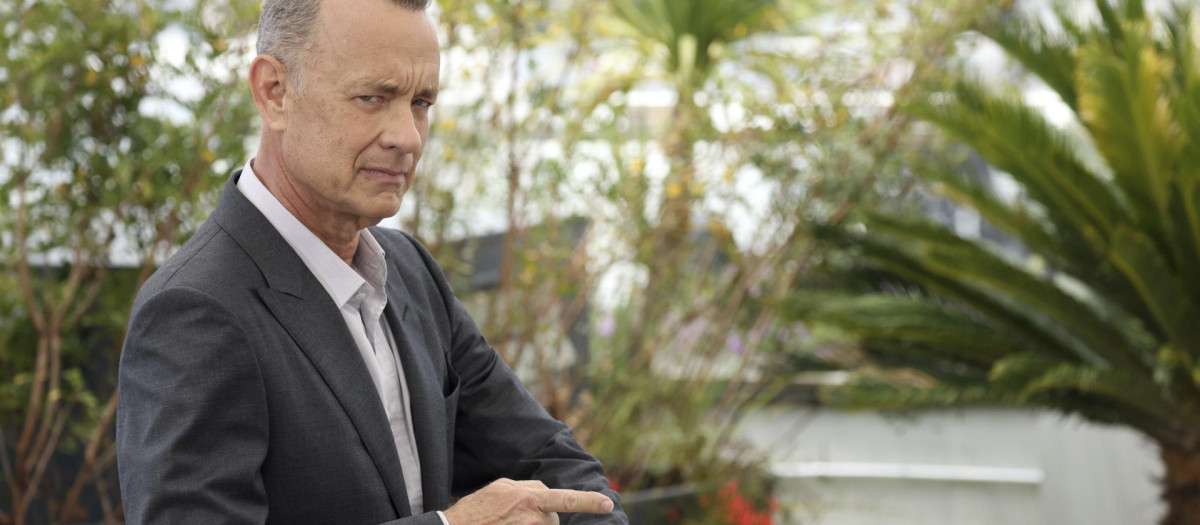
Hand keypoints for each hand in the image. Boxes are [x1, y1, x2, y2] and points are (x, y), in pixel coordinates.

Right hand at [442, 478, 613, 524]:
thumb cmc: (477, 508)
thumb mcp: (502, 487)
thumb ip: (529, 488)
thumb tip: (546, 491)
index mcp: (528, 498)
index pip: (565, 499)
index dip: (588, 502)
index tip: (607, 504)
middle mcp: (532, 517)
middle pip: (552, 518)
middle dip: (541, 517)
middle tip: (515, 516)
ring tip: (508, 522)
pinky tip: (509, 524)